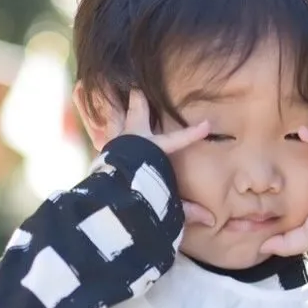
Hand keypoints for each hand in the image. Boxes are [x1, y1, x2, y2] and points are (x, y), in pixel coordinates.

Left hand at [105, 89, 214, 226]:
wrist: (110, 190)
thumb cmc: (140, 190)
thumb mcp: (167, 202)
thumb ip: (187, 210)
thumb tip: (211, 221)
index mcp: (153, 148)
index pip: (177, 140)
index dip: (192, 133)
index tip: (206, 125)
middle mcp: (134, 139)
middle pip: (138, 113)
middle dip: (138, 99)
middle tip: (136, 86)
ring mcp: (115, 141)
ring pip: (114, 116)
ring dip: (112, 105)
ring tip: (106, 90)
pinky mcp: (102, 149)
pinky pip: (103, 132)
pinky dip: (101, 124)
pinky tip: (96, 120)